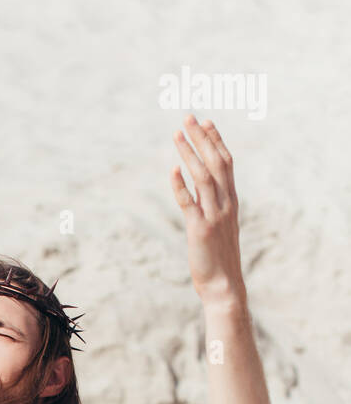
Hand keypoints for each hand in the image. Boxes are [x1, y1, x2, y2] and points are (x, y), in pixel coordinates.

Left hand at [171, 114, 243, 307]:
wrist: (224, 287)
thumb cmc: (219, 259)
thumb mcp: (219, 227)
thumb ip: (211, 207)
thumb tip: (199, 192)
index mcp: (231, 202)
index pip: (226, 163)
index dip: (216, 141)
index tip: (206, 121)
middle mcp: (226, 205)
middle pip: (216, 163)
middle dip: (202, 138)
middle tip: (188, 117)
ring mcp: (215, 217)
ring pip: (204, 177)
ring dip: (190, 153)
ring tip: (177, 134)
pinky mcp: (201, 230)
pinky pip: (190, 203)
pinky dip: (181, 186)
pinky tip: (172, 169)